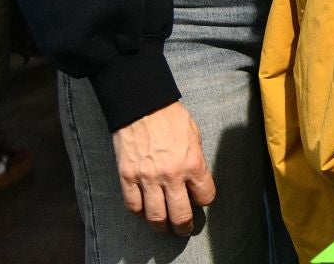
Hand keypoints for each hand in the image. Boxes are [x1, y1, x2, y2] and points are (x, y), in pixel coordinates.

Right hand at [111, 101, 214, 235]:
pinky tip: (144, 211)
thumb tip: (196, 179)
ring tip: (164, 226)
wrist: (143, 105)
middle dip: (184, 226)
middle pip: (180, 214)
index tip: (201, 199)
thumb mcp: (194, 135)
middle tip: (184, 229)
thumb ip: (196, 158)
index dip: (205, 200)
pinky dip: (139, 212)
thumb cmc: (171, 117)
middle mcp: (171, 174)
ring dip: (161, 226)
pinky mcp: (127, 176)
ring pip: (156, 216)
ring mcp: (147, 178)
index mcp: (193, 163)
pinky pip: (133, 206)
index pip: (205, 195)